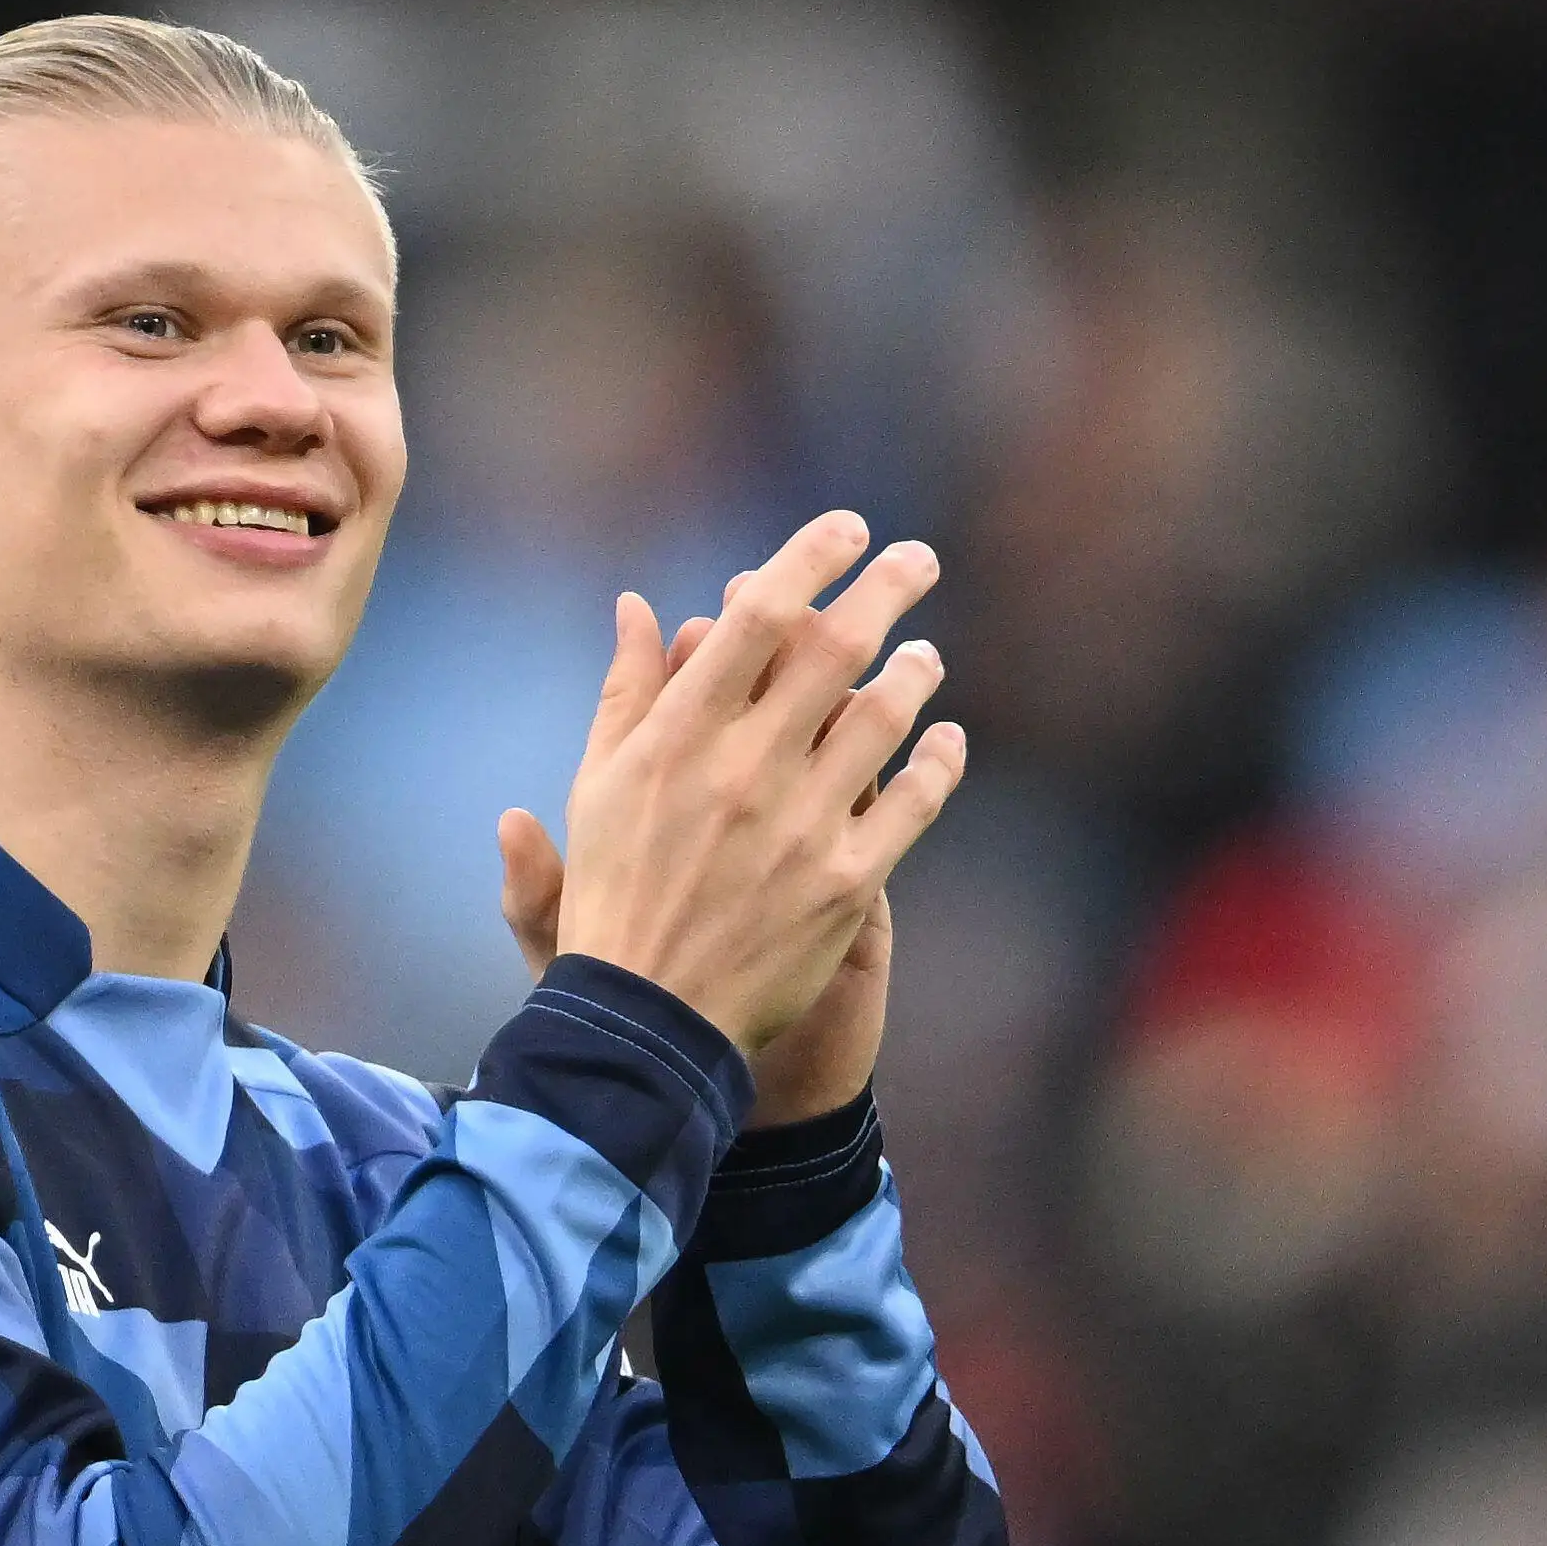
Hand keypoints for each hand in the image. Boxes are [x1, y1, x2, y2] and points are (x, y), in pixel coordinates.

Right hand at [496, 511, 960, 1067]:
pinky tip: (948, 741)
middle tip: (918, 559)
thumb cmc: (614, 891)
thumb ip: (626, 689)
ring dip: (916, 670)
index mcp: (681, 736)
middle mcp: (747, 768)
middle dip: (888, 586)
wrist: (647, 1017)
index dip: (809, 557)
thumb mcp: (599, 783)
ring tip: (925, 654)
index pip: (760, 614)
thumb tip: (636, 605)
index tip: (845, 528)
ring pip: (885, 716)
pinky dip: (940, 762)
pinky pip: (915, 802)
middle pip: (837, 647)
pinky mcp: (847, 881)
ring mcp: (803, 824)